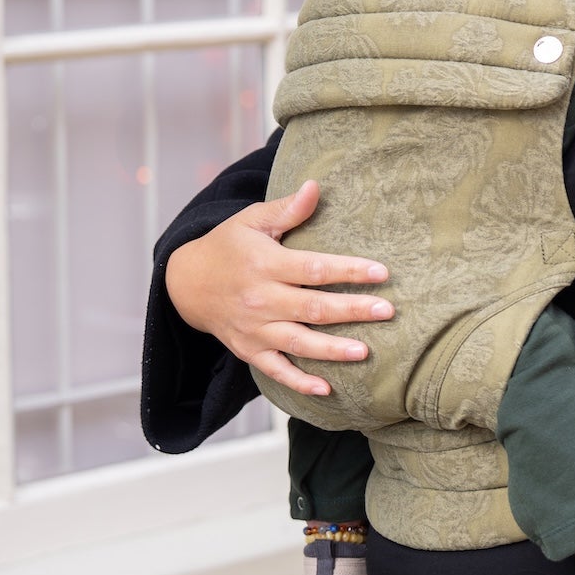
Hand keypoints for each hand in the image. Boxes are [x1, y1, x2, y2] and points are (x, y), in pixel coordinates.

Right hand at [164, 180, 393, 397]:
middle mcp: (260, 299)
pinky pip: (275, 370)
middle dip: (352, 310)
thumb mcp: (252, 220)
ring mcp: (254, 329)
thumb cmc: (228, 245)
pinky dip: (299, 382)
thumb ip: (286, 209)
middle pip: (312, 308)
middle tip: (388, 310)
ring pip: (298, 343)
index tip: (381, 272)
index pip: (314, 269)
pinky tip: (327, 388)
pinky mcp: (249, 350)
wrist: (186, 283)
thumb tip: (315, 186)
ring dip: (332, 349)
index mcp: (265, 264)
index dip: (349, 271)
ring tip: (364, 351)